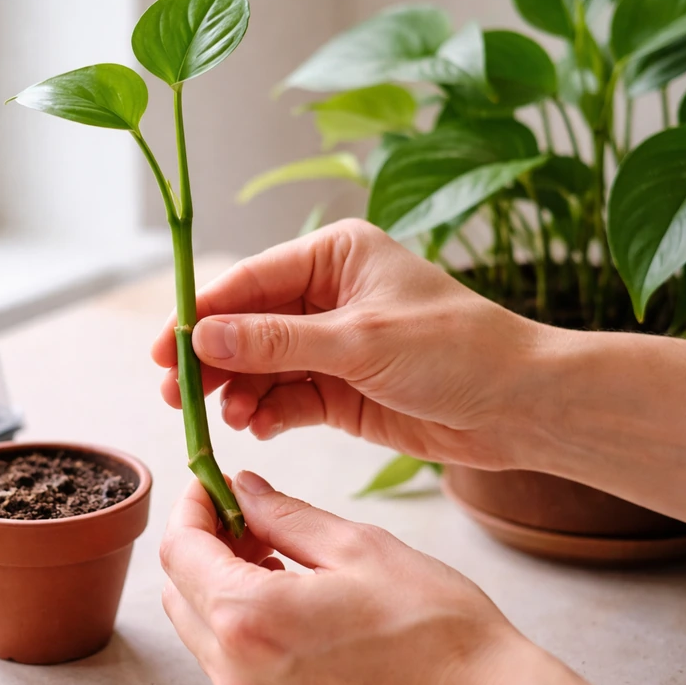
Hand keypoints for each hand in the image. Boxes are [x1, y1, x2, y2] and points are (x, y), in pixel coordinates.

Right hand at [152, 219, 547, 468]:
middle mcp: (327, 295)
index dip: (202, 314)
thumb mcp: (359, 341)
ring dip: (239, 391)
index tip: (165, 349)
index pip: (250, 281)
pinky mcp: (340, 387)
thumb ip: (277, 342)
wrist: (520, 407)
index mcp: (334, 256)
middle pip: (248, 324)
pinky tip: (258, 428)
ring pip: (262, 364)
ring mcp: (332, 343)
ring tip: (227, 419)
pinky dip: (269, 412)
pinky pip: (287, 396)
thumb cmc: (455, 351)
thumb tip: (203, 338)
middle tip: (177, 394)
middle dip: (214, 360)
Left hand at [160, 473, 625, 684]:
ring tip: (272, 549)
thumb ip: (286, 515)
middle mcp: (237, 671)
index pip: (180, 550)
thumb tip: (245, 489)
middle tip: (246, 512)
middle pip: (179, 589)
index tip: (212, 483)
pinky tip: (285, 592)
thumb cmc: (436, 631)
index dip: (192, 506)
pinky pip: (229, 657)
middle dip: (202, 541)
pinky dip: (239, 616)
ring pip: (201, 624)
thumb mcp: (358, 549)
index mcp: (251, 620)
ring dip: (220, 579)